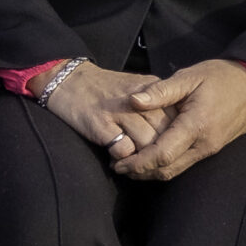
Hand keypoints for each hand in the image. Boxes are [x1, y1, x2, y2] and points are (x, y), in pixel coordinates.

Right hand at [41, 60, 169, 156]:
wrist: (68, 80)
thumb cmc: (106, 89)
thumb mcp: (137, 88)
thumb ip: (158, 103)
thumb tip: (178, 131)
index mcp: (151, 89)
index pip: (177, 118)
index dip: (175, 136)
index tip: (169, 147)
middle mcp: (139, 99)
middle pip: (165, 133)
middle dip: (161, 151)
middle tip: (153, 162)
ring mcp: (119, 111)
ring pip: (148, 144)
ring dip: (143, 159)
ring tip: (136, 164)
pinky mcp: (101, 125)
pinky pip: (124, 150)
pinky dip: (123, 159)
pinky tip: (116, 158)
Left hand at [111, 58, 245, 180]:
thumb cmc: (220, 77)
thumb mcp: (189, 76)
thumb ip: (161, 91)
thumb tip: (133, 101)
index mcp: (196, 125)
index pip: (162, 154)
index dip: (138, 162)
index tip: (118, 163)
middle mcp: (203, 144)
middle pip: (167, 169)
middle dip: (140, 172)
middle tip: (117, 167)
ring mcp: (208, 150)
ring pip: (175, 170)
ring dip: (151, 172)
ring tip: (129, 166)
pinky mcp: (210, 149)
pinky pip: (184, 164)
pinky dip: (164, 165)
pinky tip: (150, 157)